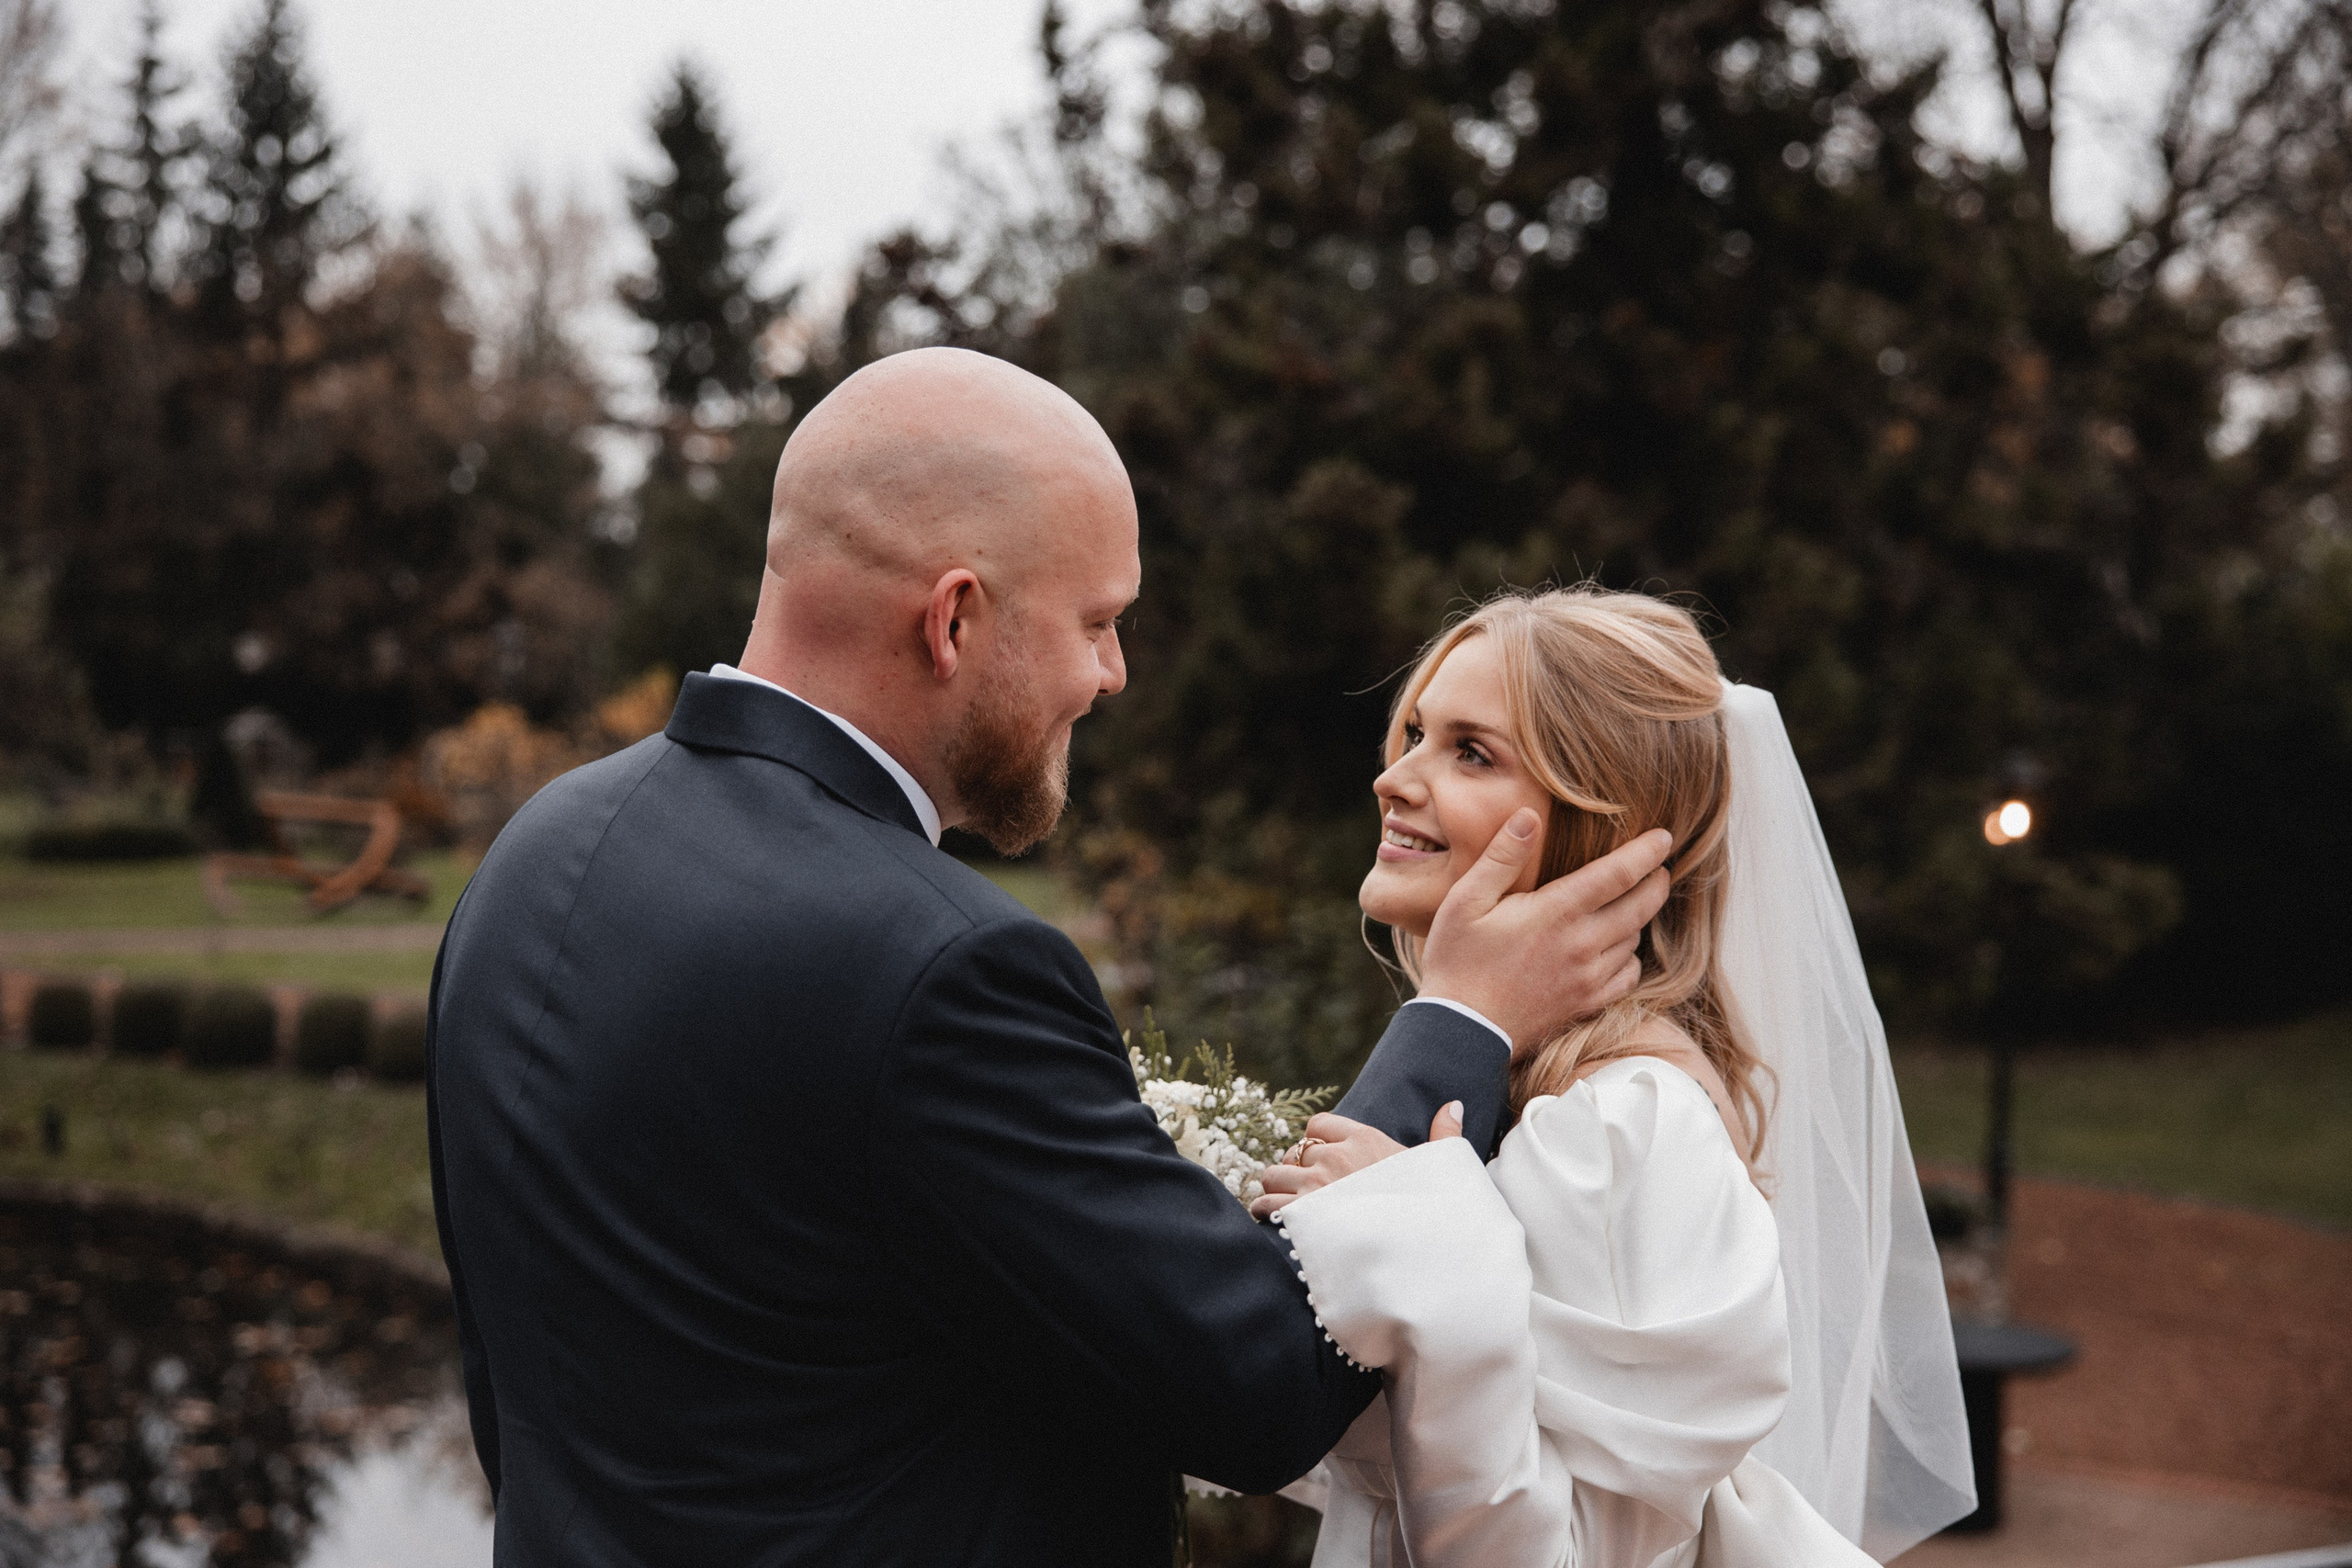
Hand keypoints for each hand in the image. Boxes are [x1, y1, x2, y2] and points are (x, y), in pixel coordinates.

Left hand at [1248, 1102, 1463, 1218]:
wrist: (1421, 1250)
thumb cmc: (1432, 1211)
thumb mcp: (1440, 1167)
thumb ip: (1443, 1135)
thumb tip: (1452, 1106)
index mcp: (1365, 1140)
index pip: (1319, 1124)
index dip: (1317, 1141)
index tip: (1323, 1159)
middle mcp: (1335, 1157)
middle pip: (1294, 1151)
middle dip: (1296, 1168)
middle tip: (1308, 1188)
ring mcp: (1315, 1185)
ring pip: (1274, 1174)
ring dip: (1277, 1188)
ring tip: (1288, 1203)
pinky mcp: (1301, 1215)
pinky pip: (1266, 1203)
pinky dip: (1265, 1210)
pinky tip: (1274, 1219)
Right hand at [1415, 815, 1673, 1056]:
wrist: (1461, 1031)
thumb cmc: (1457, 960)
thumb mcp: (1466, 900)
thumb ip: (1502, 856)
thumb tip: (1529, 816)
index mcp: (1557, 912)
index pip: (1619, 874)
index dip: (1647, 852)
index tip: (1663, 837)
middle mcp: (1583, 944)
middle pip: (1641, 906)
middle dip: (1656, 882)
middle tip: (1660, 867)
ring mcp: (1589, 978)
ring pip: (1634, 939)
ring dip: (1640, 917)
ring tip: (1633, 902)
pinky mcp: (1587, 1003)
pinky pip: (1627, 975)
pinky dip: (1630, 956)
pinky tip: (1617, 947)